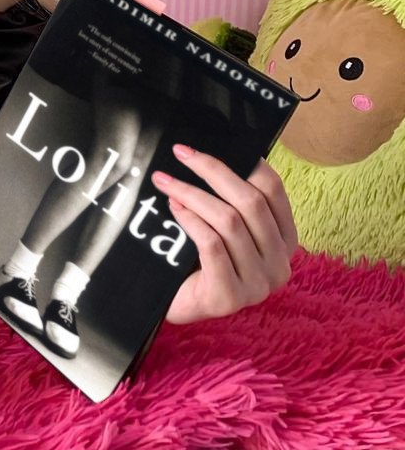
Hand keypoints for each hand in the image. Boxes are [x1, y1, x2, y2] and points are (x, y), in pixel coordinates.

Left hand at [153, 145, 297, 324]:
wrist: (177, 303)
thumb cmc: (199, 258)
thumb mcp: (224, 226)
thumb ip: (230, 198)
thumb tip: (212, 150)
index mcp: (284, 240)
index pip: (273, 189)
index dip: (243, 161)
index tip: (206, 146)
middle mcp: (279, 264)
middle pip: (251, 201)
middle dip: (211, 170)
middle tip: (179, 153)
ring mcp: (257, 284)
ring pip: (228, 221)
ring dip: (191, 193)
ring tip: (164, 181)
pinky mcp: (229, 297)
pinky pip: (211, 245)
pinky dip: (190, 220)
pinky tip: (173, 208)